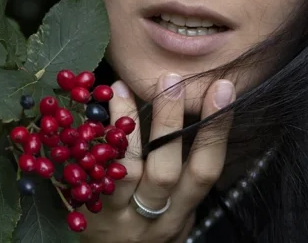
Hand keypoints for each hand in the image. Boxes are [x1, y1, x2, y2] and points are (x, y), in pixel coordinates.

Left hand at [79, 74, 235, 242]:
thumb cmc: (149, 227)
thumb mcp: (175, 209)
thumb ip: (184, 175)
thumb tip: (198, 113)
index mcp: (181, 213)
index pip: (206, 170)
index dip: (217, 129)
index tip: (223, 88)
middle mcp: (152, 218)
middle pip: (165, 170)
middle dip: (172, 122)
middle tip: (173, 79)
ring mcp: (117, 217)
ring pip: (124, 170)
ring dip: (125, 125)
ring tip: (121, 87)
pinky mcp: (84, 214)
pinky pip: (88, 175)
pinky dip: (92, 143)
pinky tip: (90, 115)